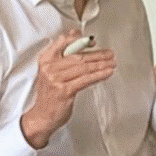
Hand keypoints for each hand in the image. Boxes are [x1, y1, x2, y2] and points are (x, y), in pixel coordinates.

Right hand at [20, 30, 115, 148]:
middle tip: (110, 53)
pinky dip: (99, 75)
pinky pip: (86, 79)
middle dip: (97, 54)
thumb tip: (80, 40)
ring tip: (112, 63)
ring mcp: (56, 79)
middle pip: (78, 57)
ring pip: (84, 68)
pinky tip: (107, 73)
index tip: (92, 41)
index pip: (62, 42)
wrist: (42, 116)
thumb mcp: (52, 72)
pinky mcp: (65, 91)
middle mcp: (49, 67)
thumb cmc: (50, 93)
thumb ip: (64, 57)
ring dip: (101, 64)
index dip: (79, 40)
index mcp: (45, 59)